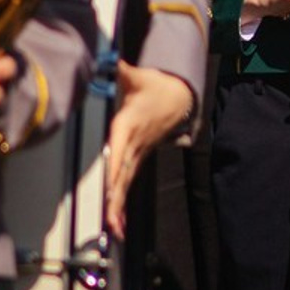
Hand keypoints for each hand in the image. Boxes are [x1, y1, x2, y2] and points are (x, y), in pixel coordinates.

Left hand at [105, 64, 192, 237]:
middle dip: (117, 200)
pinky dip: (122, 201)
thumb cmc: (156, 87)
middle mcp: (133, 143)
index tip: (111, 190)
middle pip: (123, 175)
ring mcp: (137, 152)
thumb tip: (111, 59)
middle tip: (111, 224)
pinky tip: (117, 221)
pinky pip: (128, 181)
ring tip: (114, 229)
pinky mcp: (138, 157)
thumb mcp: (138, 76)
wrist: (179, 96)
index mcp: (128, 126)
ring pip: (126, 182)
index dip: (115, 170)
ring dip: (120, 206)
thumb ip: (121, 69)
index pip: (120, 150)